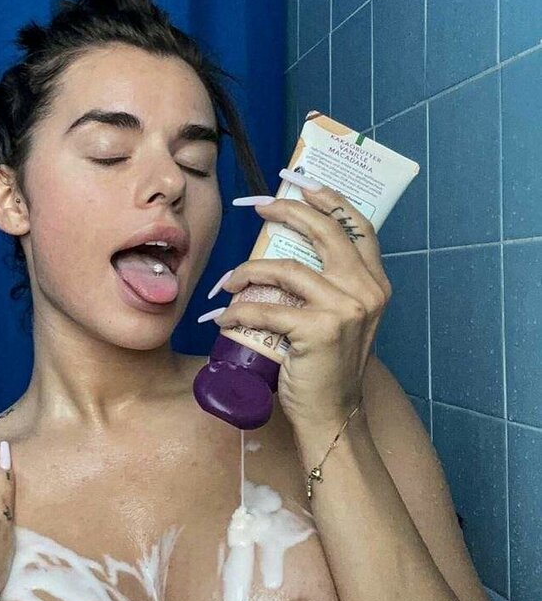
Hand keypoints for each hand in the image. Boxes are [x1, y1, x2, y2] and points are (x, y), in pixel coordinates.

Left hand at [213, 183, 391, 434]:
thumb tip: (286, 251)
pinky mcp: (318, 329)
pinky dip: (238, 310)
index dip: (330, 199)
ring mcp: (345, 309)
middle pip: (324, 231)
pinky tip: (225, 318)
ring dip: (247, 271)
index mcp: (375, 284)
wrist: (332, 415)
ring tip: (229, 282)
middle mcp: (366, 291)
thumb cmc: (327, 367)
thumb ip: (328, 285)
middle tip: (259, 206)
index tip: (302, 184)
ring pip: (285, 268)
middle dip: (288, 211)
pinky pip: (265, 307)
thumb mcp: (340, 318)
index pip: (358, 226)